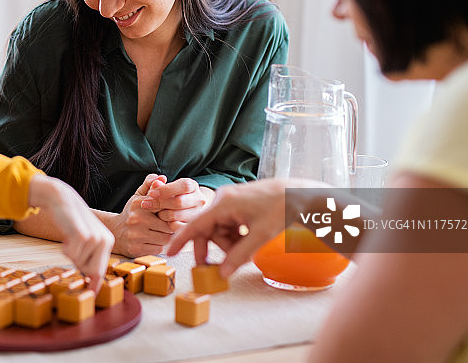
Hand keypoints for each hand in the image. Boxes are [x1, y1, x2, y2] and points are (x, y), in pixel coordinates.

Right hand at [28, 174, 113, 290]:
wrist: (63, 201)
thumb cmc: (73, 223)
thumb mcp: (86, 239)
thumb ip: (91, 257)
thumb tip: (91, 282)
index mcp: (108, 242)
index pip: (101, 270)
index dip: (95, 285)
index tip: (92, 296)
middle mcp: (105, 241)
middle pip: (92, 271)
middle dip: (79, 267)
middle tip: (73, 249)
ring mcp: (95, 238)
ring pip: (78, 263)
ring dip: (70, 254)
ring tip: (71, 238)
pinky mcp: (83, 235)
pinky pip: (70, 254)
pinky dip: (65, 249)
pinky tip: (67, 235)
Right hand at [107, 174, 173, 257]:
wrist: (115, 231)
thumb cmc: (132, 213)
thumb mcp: (138, 196)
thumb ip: (150, 184)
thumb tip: (162, 178)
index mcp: (139, 204)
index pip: (165, 207)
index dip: (171, 211)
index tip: (172, 213)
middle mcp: (137, 219)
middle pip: (168, 224)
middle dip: (171, 225)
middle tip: (169, 225)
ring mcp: (136, 235)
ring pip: (165, 238)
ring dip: (167, 236)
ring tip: (162, 232)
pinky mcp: (136, 249)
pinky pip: (158, 248)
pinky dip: (159, 245)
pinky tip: (154, 240)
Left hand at [140, 177, 210, 230]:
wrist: (180, 208)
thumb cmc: (167, 195)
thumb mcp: (161, 187)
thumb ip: (157, 183)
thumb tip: (156, 182)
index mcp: (192, 185)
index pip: (183, 186)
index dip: (166, 190)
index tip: (150, 193)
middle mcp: (199, 199)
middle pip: (179, 202)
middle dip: (160, 203)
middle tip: (145, 204)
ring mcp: (197, 214)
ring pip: (177, 215)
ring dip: (162, 215)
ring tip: (154, 213)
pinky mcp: (192, 226)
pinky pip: (178, 228)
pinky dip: (167, 225)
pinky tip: (161, 222)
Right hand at [165, 178, 291, 277]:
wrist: (299, 193)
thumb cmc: (282, 207)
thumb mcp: (261, 236)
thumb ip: (240, 255)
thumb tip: (223, 273)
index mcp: (223, 203)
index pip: (195, 224)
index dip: (181, 240)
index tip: (169, 253)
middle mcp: (222, 200)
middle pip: (207, 230)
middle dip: (213, 250)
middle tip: (215, 270)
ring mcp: (230, 202)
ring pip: (218, 230)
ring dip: (228, 245)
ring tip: (246, 251)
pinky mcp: (237, 205)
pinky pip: (228, 225)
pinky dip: (235, 237)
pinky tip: (248, 241)